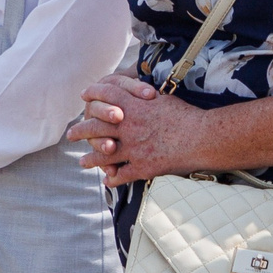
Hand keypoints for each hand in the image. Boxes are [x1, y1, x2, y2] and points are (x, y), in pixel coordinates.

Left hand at [65, 72, 206, 187]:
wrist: (202, 137)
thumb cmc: (187, 115)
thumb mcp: (164, 98)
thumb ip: (145, 97)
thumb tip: (138, 92)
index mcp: (133, 106)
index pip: (106, 95)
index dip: (93, 95)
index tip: (84, 97)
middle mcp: (128, 127)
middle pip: (96, 127)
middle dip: (81, 131)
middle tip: (71, 135)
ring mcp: (133, 148)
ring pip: (103, 154)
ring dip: (91, 159)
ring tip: (82, 163)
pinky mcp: (142, 167)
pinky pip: (121, 175)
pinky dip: (112, 178)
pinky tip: (108, 180)